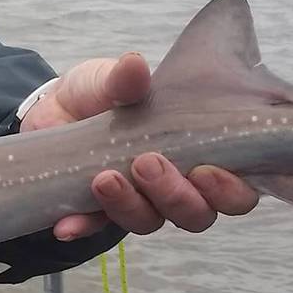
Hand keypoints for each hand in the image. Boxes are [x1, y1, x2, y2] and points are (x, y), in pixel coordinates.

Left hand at [20, 53, 259, 240]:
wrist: (57, 108)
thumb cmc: (107, 94)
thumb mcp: (114, 80)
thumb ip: (127, 78)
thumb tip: (134, 65)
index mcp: (201, 155)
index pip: (235, 190)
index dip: (229, 190)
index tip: (207, 170)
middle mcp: (176, 187)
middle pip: (197, 214)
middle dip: (177, 196)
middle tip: (148, 163)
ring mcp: (138, 202)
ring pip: (149, 221)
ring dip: (130, 205)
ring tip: (106, 177)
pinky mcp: (97, 211)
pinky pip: (94, 227)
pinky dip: (82, 226)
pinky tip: (67, 225)